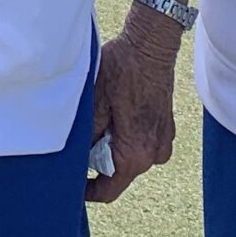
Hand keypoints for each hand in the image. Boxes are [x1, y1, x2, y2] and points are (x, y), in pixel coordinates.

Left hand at [86, 16, 182, 204]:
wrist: (151, 46)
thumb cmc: (121, 70)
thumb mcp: (93, 104)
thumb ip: (87, 138)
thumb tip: (77, 160)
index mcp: (136, 154)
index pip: (108, 190)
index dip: (86, 191)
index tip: (70, 183)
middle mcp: (155, 155)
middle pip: (119, 173)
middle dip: (97, 162)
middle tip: (79, 140)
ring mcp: (163, 141)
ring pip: (130, 157)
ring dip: (112, 147)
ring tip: (97, 121)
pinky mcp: (165, 128)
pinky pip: (141, 143)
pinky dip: (125, 136)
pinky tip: (114, 113)